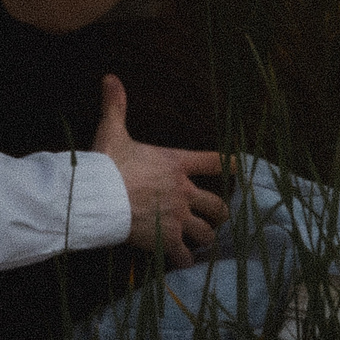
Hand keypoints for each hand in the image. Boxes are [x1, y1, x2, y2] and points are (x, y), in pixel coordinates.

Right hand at [91, 74, 228, 267]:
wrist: (99, 196)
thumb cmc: (107, 163)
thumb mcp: (112, 131)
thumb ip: (116, 105)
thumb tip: (109, 77)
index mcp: (176, 163)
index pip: (214, 161)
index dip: (230, 164)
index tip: (239, 166)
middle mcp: (184, 192)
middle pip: (218, 206)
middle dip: (220, 213)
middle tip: (217, 216)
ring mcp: (178, 217)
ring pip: (206, 234)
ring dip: (205, 238)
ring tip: (202, 241)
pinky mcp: (167, 239)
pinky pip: (184, 256)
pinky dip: (185, 260)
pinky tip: (184, 262)